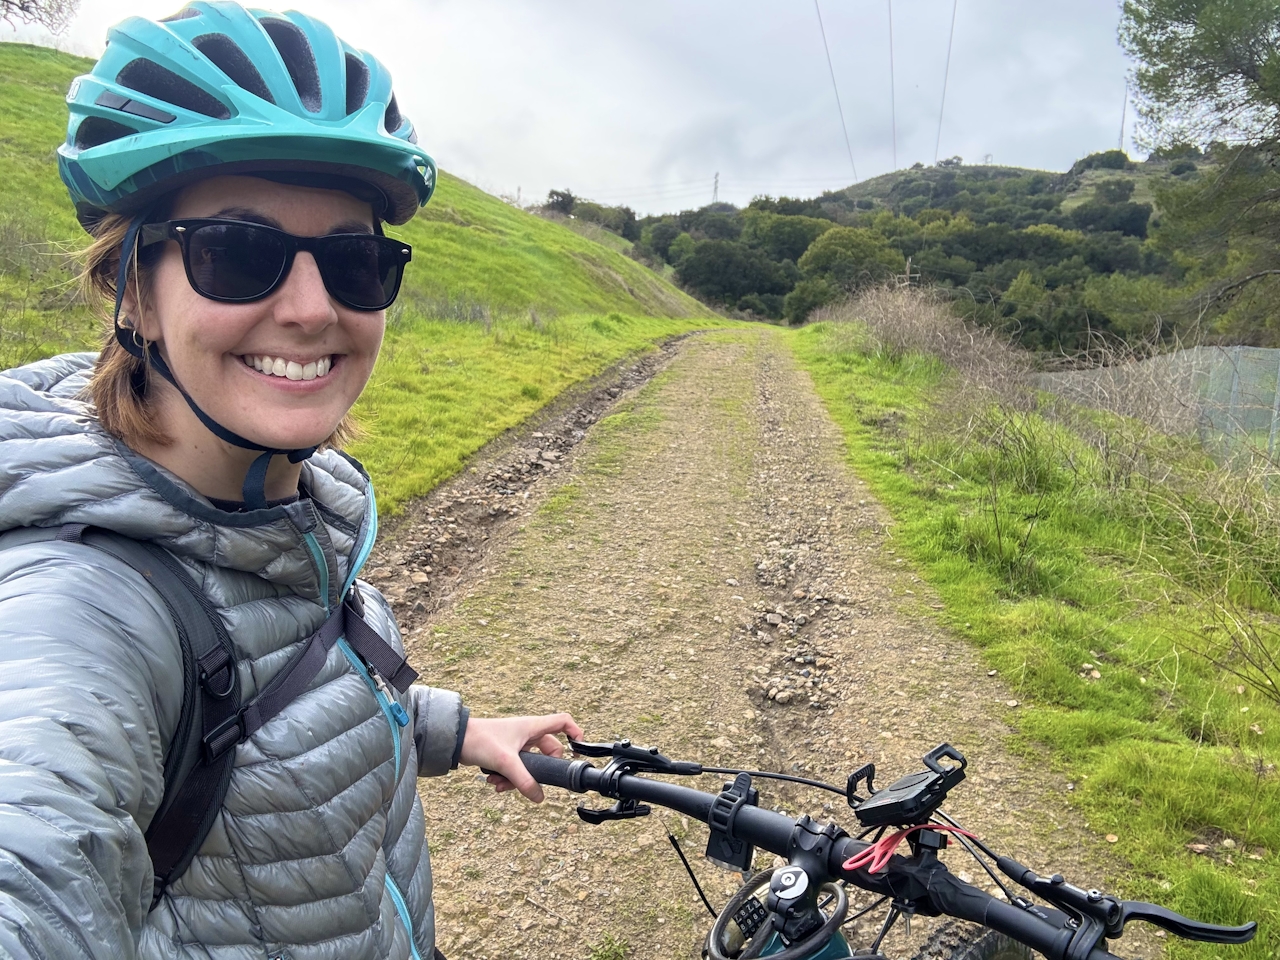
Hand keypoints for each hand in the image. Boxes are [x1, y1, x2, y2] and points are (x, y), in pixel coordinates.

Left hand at [458, 713, 582, 801]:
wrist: (455, 741)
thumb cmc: (481, 740)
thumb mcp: (506, 763)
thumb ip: (524, 781)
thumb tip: (539, 797)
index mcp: (532, 727)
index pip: (563, 722)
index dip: (575, 733)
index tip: (578, 751)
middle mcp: (528, 734)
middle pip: (549, 752)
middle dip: (540, 770)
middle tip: (533, 780)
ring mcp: (517, 743)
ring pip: (530, 764)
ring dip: (518, 778)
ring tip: (502, 784)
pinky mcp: (507, 753)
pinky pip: (516, 768)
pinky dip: (508, 778)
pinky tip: (494, 782)